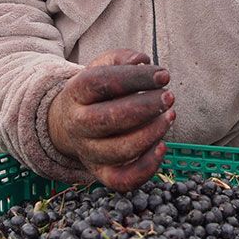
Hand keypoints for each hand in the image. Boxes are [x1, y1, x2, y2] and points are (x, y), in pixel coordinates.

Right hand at [47, 48, 174, 190]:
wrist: (68, 123)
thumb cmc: (95, 92)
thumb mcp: (101, 67)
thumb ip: (121, 58)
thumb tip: (141, 61)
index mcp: (75, 93)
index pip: (102, 83)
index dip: (135, 78)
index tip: (163, 75)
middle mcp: (78, 124)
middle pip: (110, 119)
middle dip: (146, 108)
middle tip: (169, 97)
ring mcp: (88, 152)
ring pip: (120, 150)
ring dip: (151, 134)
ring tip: (169, 116)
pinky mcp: (101, 173)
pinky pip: (123, 180)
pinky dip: (146, 167)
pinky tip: (162, 146)